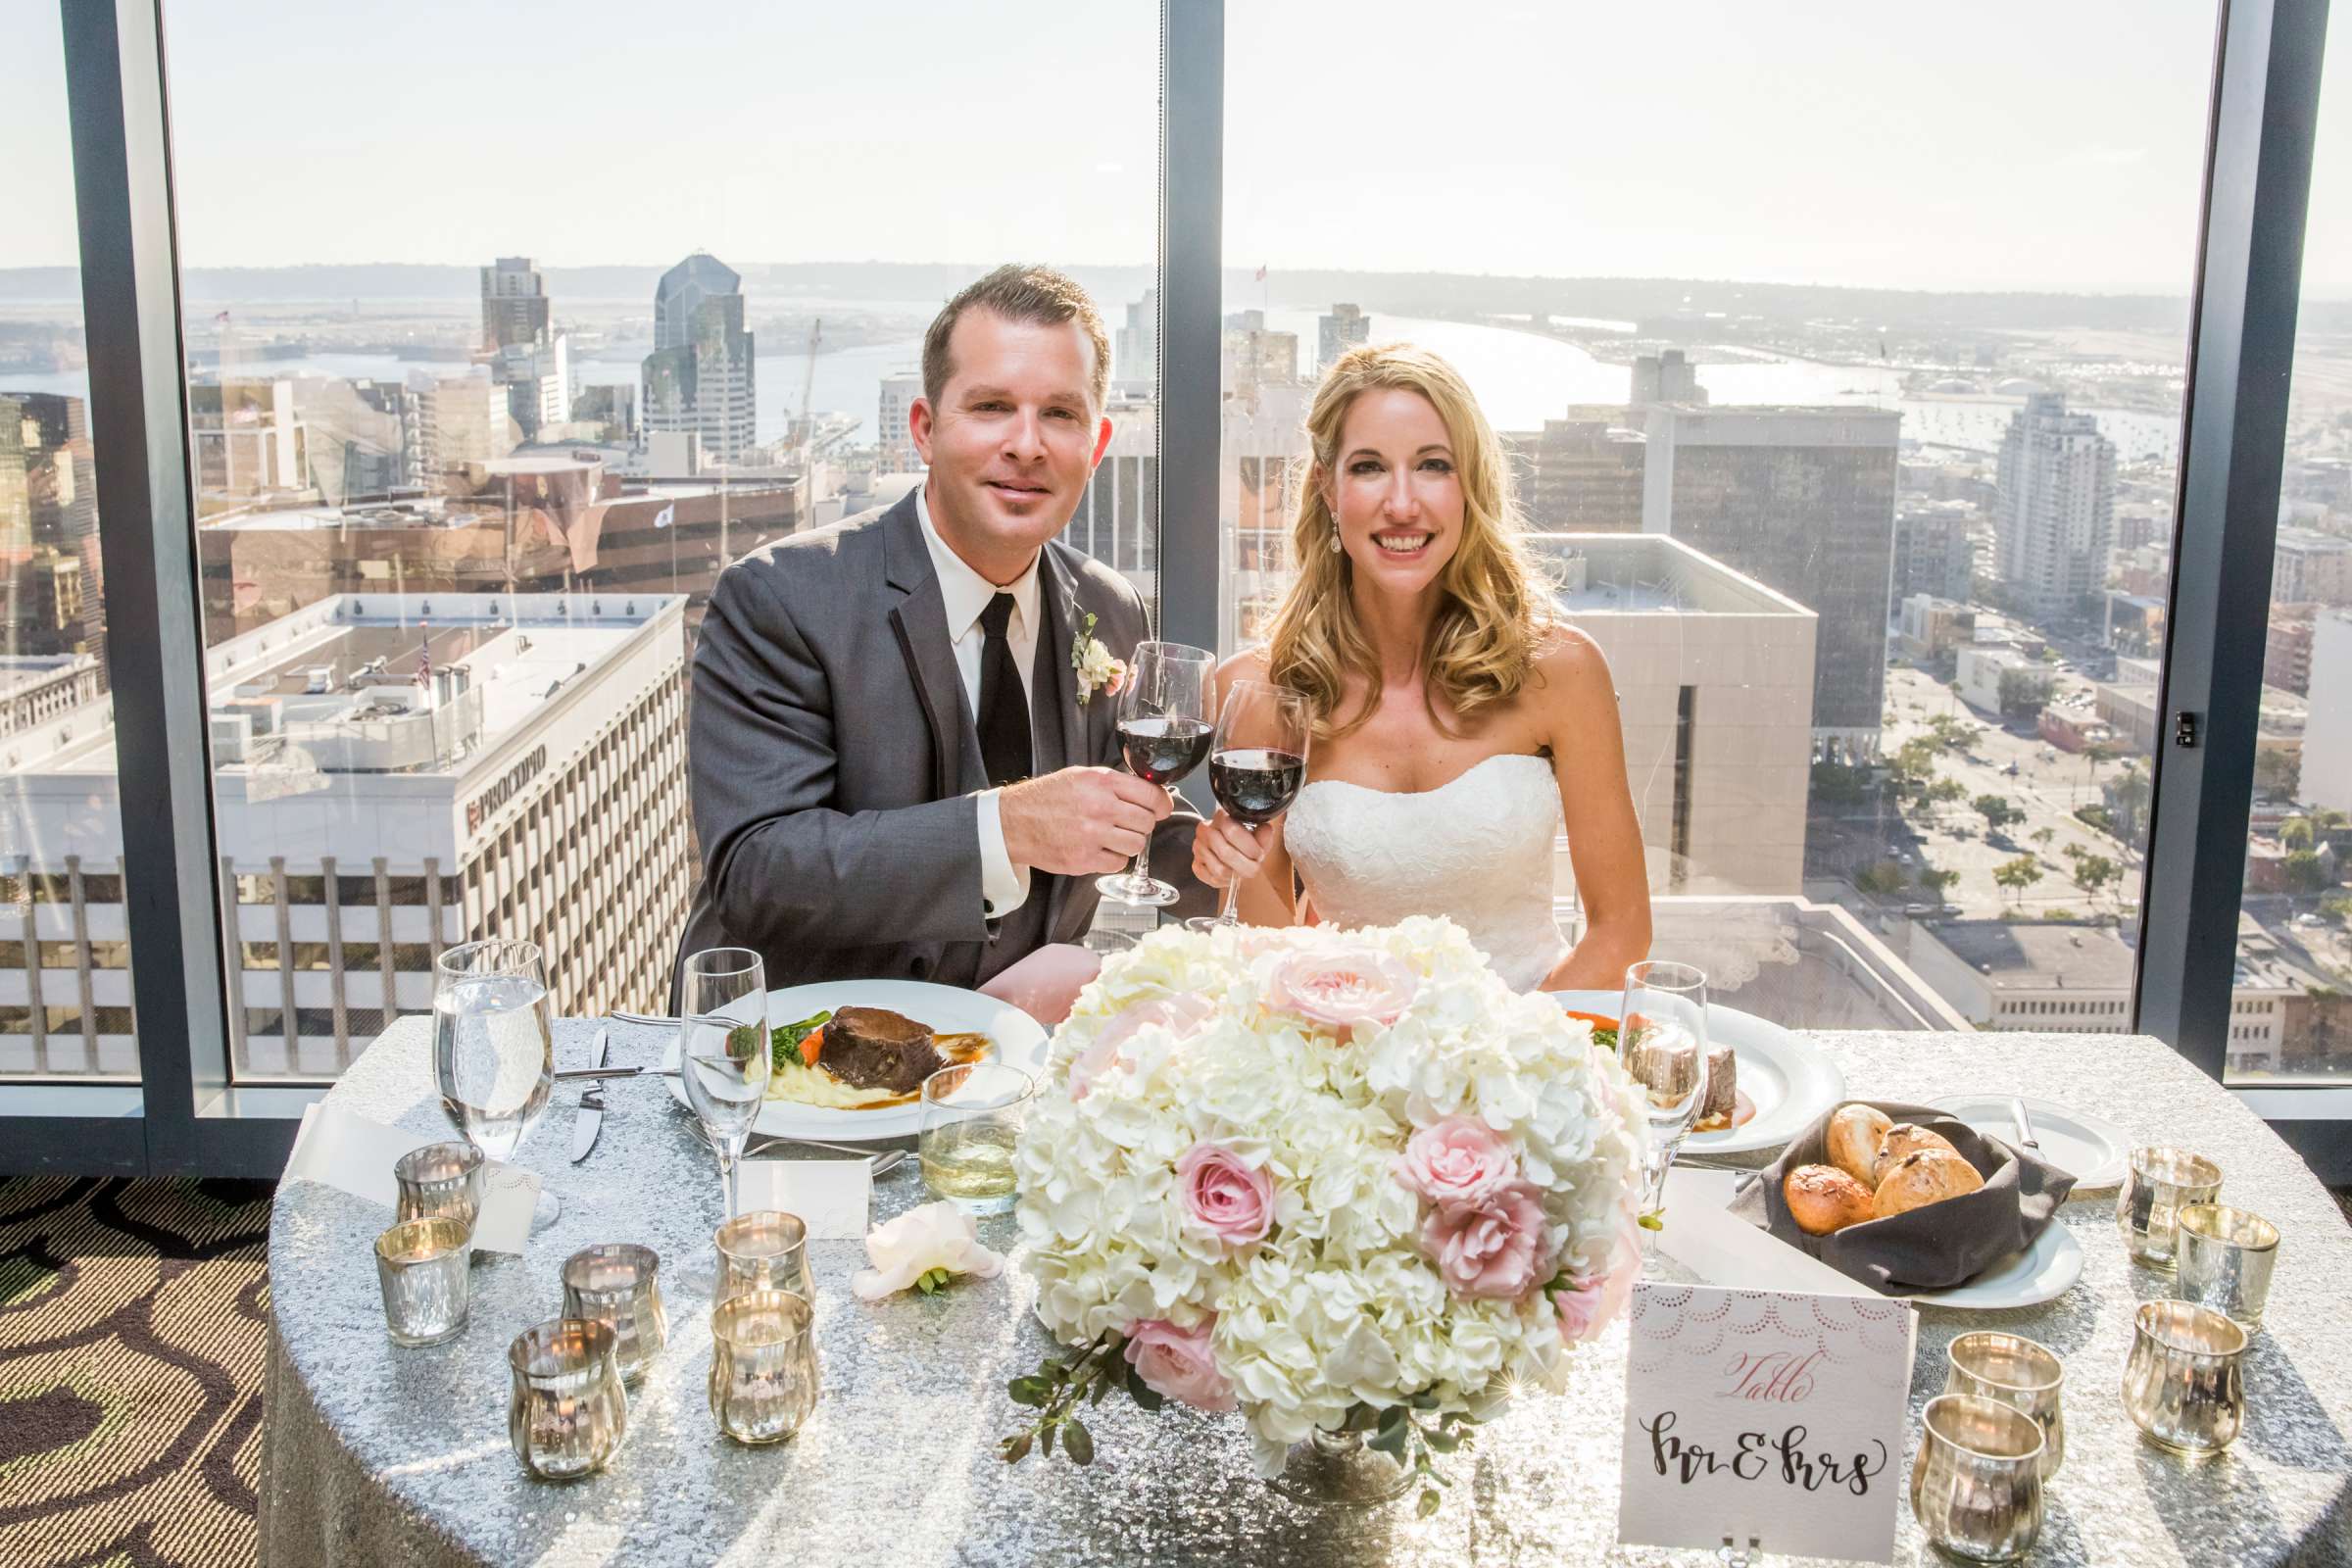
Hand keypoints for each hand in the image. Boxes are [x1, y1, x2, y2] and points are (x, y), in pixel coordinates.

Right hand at [999, 767, 1170, 876]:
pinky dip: (1113, 858)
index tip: (1162, 808)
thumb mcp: (1080, 776)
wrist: (1014, 822)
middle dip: (1143, 824)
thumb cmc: (1045, 798)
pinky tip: (1100, 848)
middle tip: (1130, 823)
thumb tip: (1146, 792)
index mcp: (1101, 783)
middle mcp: (1100, 807)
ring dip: (1130, 842)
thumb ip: (1113, 783)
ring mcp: (1092, 835)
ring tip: (1114, 836)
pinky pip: (1118, 862)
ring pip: (1137, 844)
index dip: (1162, 804)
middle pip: (1147, 822)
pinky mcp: (1084, 859)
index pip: (1151, 794)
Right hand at [1191, 811, 1273, 889]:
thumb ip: (1263, 834)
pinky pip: (1212, 879)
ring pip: (1219, 870)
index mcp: (1221, 817)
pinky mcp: (1196, 865)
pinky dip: (1225, 881)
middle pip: (1226, 853)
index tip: (1259, 854)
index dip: (1250, 847)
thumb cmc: (1244, 840)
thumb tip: (1266, 831)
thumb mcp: (1258, 834)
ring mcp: (1198, 848)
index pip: (1232, 831)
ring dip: (1236, 874)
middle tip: (1254, 867)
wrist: (1229, 845)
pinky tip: (1231, 874)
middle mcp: (1205, 830)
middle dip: (1245, 866)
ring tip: (1242, 870)